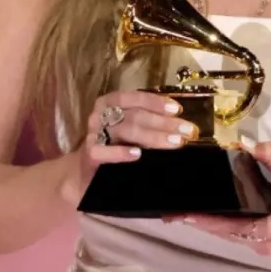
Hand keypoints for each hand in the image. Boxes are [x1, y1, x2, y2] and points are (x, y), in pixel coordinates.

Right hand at [62, 90, 198, 203]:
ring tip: (173, 143)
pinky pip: (102, 151)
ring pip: (124, 131)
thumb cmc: (113, 148)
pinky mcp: (88, 155)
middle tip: (186, 131)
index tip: (177, 110)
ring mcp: (92, 135)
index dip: (155, 102)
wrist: (84, 174)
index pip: (133, 97)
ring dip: (152, 137)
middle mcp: (99, 115)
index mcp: (109, 103)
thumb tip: (180, 125)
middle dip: (164, 123)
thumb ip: (147, 124)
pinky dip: (120, 153)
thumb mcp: (129, 132)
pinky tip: (137, 155)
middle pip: (134, 115)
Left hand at [174, 141, 270, 255]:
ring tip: (187, 211)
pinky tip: (213, 212)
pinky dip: (224, 222)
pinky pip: (239, 232)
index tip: (184, 214)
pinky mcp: (266, 241)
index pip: (229, 227)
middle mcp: (263, 244)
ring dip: (210, 223)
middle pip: (224, 233)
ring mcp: (264, 245)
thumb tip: (250, 144)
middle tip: (175, 211)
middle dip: (201, 221)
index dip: (205, 221)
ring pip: (230, 234)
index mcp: (269, 232)